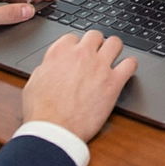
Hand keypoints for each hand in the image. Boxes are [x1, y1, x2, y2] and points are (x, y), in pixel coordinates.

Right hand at [22, 30, 137, 142]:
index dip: (76, 47)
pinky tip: (125, 71)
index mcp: (59, 52)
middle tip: (96, 56)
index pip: (73, 37)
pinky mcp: (113, 82)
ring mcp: (99, 66)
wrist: (54, 130)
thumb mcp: (34, 82)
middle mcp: (81, 54)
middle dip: (96, 44)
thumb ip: (45, 68)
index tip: (78, 55)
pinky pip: (131, 64)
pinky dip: (130, 66)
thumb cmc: (41, 111)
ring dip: (114, 50)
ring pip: (115, 43)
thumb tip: (51, 67)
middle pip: (95, 35)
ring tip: (112, 59)